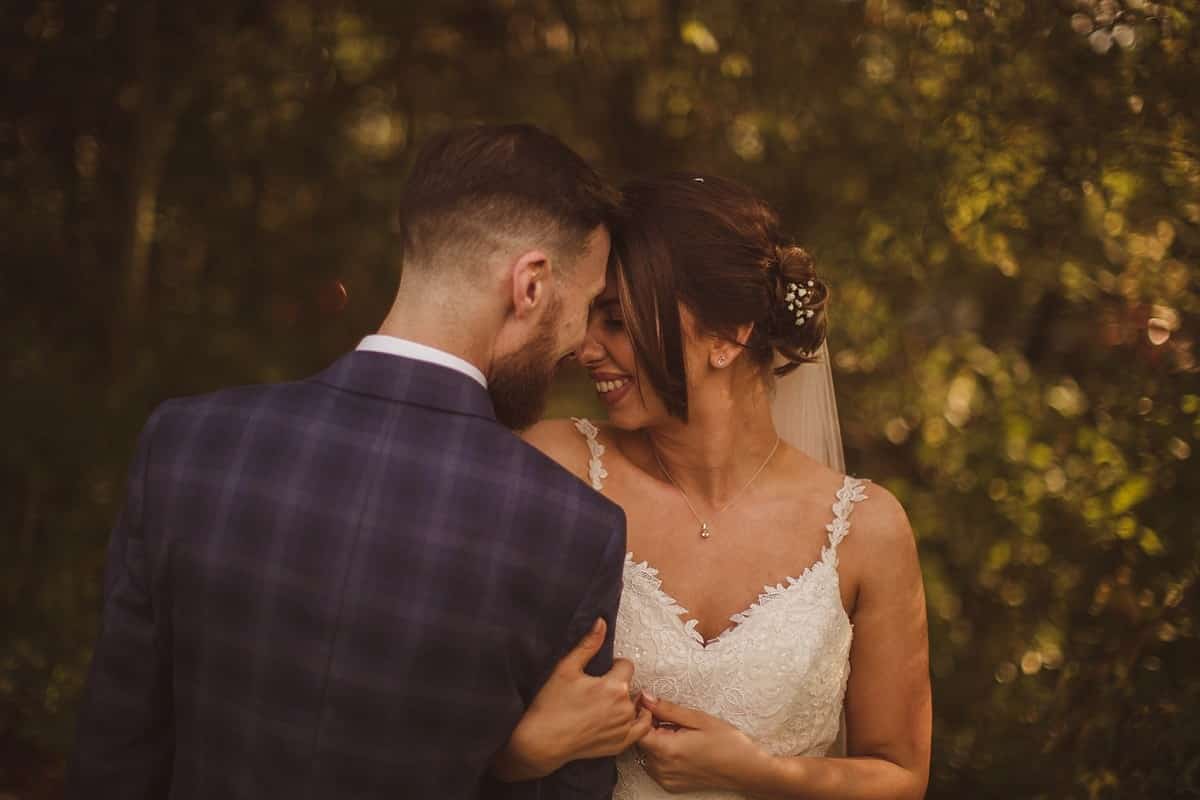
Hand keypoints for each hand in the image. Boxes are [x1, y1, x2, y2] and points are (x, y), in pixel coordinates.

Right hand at [493, 618, 653, 779]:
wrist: (541, 741)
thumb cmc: (551, 704)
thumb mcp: (566, 668)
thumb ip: (588, 644)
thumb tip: (602, 622)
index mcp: (614, 686)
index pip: (627, 666)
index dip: (614, 666)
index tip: (600, 673)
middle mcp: (624, 708)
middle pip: (630, 687)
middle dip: (618, 686)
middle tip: (597, 692)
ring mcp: (624, 729)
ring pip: (635, 707)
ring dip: (626, 704)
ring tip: (604, 707)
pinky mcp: (621, 744)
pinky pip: (641, 730)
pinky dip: (635, 722)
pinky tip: (619, 719)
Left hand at [636, 694, 769, 793]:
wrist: (746, 770)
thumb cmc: (727, 743)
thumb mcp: (698, 718)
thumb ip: (667, 709)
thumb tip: (645, 698)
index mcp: (667, 750)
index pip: (637, 730)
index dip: (641, 715)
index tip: (652, 705)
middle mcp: (662, 768)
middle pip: (641, 742)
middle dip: (650, 726)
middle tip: (669, 718)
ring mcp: (665, 779)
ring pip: (646, 753)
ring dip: (655, 740)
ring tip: (677, 733)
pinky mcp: (670, 785)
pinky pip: (654, 765)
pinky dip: (661, 754)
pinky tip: (679, 747)